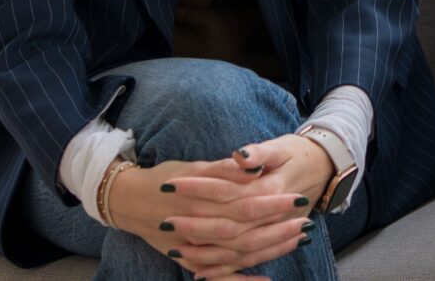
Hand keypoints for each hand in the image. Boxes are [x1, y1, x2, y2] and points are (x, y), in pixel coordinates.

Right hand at [107, 135, 333, 279]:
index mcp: (200, 199)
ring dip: (268, 249)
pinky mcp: (189, 262)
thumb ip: (224, 169)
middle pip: (243, 232)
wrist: (129, 201)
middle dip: (277, 228)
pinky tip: (266, 279)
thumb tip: (253, 165)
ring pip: (236, 255)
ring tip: (297, 240)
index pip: (243, 203)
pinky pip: (218, 276)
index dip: (272, 203)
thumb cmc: (167, 179)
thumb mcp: (193, 167)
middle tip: (306, 222)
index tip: (298, 199)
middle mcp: (196, 226)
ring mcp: (192, 249)